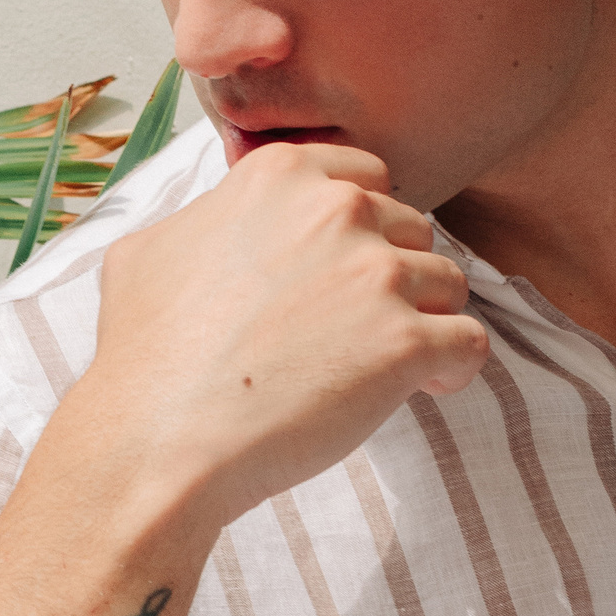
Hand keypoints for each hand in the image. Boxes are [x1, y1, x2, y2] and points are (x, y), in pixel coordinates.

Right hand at [72, 142, 489, 534]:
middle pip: (413, 230)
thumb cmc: (145, 356)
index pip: (368, 178)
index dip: (362, 230)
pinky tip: (414, 389)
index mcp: (282, 176)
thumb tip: (216, 220)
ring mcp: (377, 274)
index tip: (342, 273)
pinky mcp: (407, 342)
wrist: (156, 439)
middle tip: (350, 331)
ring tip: (375, 366)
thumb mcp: (149, 250)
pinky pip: (470, 343)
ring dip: (423, 323)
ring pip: (448, 284)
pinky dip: (450, 369)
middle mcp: (337, 210)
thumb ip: (206, 218)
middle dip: (393, 277)